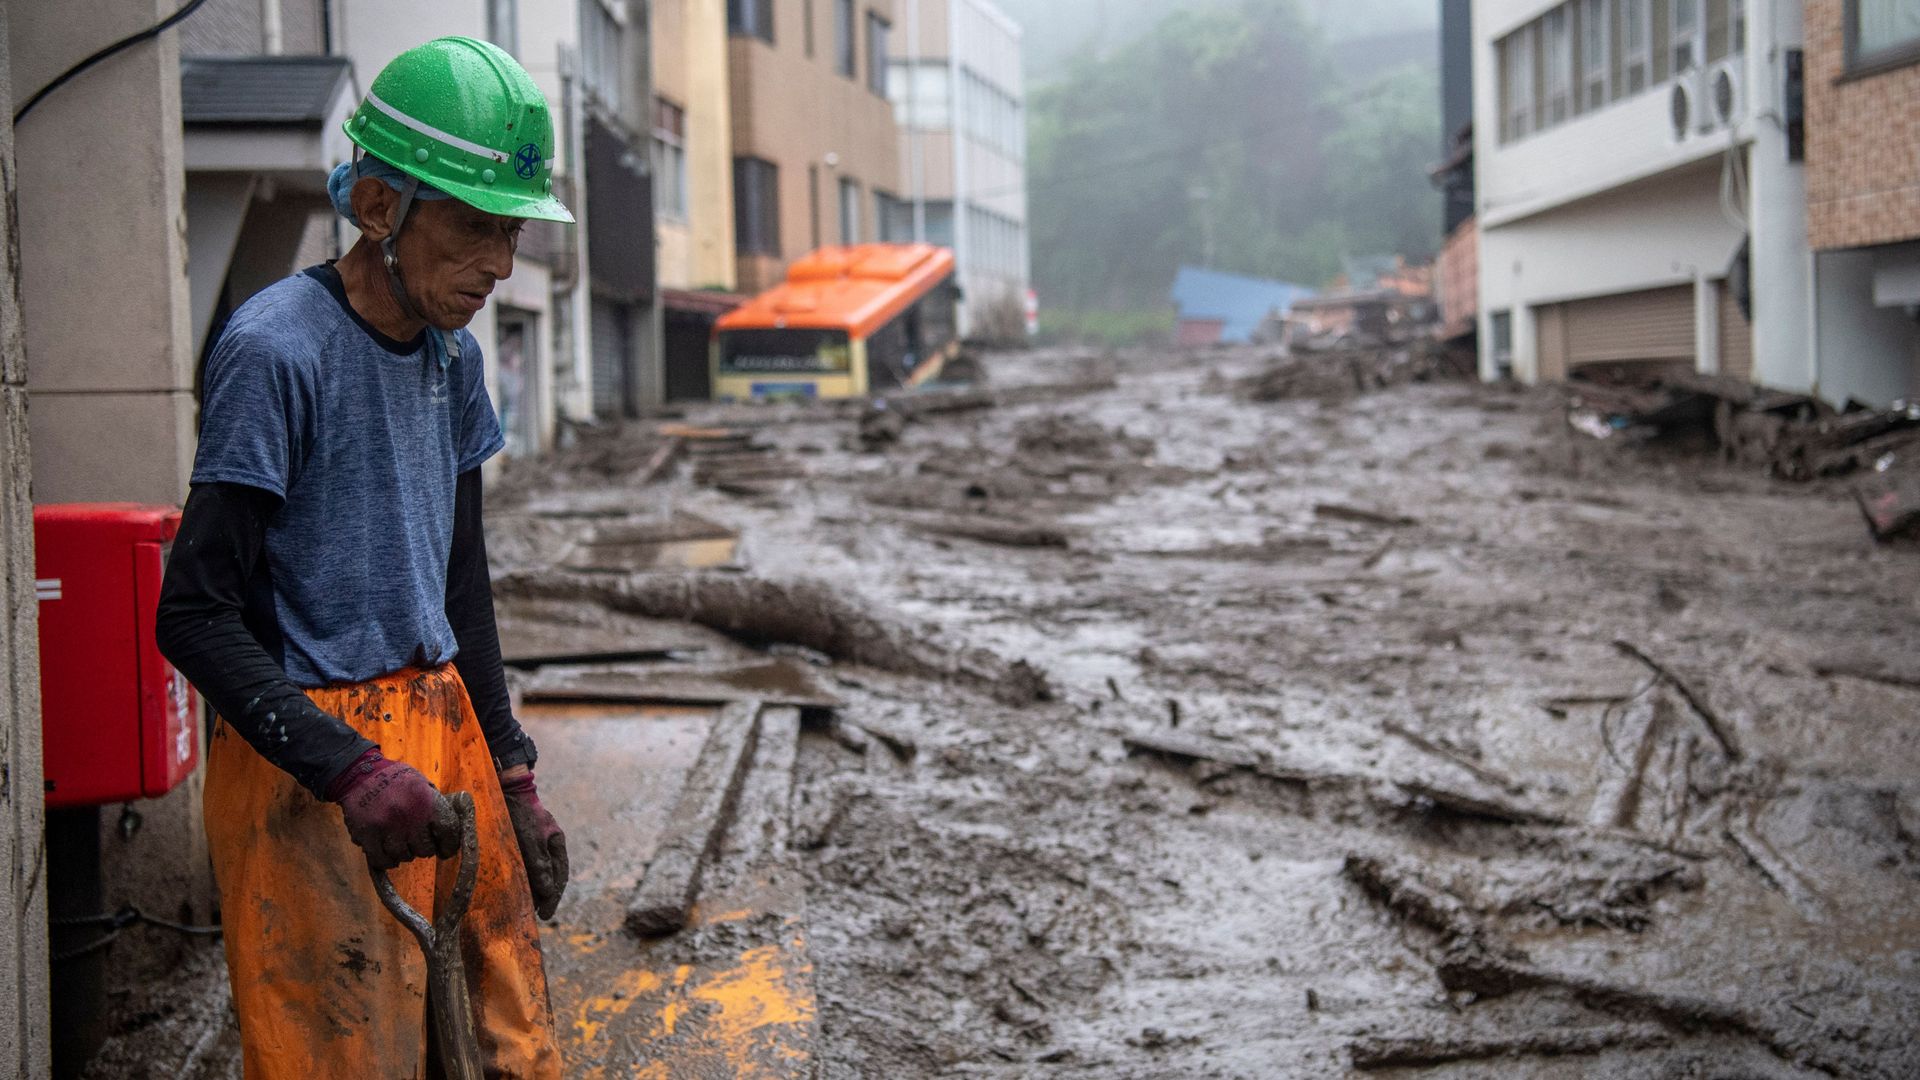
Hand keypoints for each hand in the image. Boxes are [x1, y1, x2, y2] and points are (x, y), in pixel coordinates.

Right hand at [328, 749, 459, 870]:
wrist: (359, 773)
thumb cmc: (395, 779)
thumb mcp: (422, 784)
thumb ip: (436, 805)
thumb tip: (450, 829)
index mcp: (428, 801)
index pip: (449, 831)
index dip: (449, 845)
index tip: (446, 850)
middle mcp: (410, 815)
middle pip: (426, 849)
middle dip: (424, 848)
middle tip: (419, 842)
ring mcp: (388, 827)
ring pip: (404, 856)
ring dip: (405, 853)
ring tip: (401, 843)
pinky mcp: (368, 835)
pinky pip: (381, 859)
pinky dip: (386, 861)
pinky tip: (389, 855)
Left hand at [499, 767, 568, 918]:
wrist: (507, 787)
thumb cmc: (521, 813)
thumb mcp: (531, 840)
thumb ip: (540, 865)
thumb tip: (546, 890)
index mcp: (556, 843)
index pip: (560, 876)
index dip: (553, 897)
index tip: (545, 914)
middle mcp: (548, 844)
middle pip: (551, 876)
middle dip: (545, 896)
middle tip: (537, 913)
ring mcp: (536, 842)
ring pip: (539, 871)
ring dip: (535, 888)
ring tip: (527, 904)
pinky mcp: (522, 841)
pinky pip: (527, 864)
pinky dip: (525, 878)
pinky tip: (517, 885)